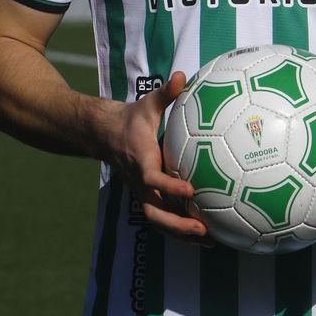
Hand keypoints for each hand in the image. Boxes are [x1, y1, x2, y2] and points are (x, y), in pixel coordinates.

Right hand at [100, 71, 208, 240]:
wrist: (105, 135)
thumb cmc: (132, 119)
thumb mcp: (148, 104)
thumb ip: (166, 93)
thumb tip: (183, 75)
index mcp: (141, 161)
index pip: (153, 178)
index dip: (170, 185)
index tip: (190, 189)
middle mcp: (140, 182)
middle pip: (155, 212)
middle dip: (178, 224)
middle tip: (203, 229)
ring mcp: (143, 193)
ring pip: (159, 221)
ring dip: (182, 233)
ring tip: (211, 240)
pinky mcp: (148, 198)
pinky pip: (164, 218)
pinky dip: (182, 229)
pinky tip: (207, 234)